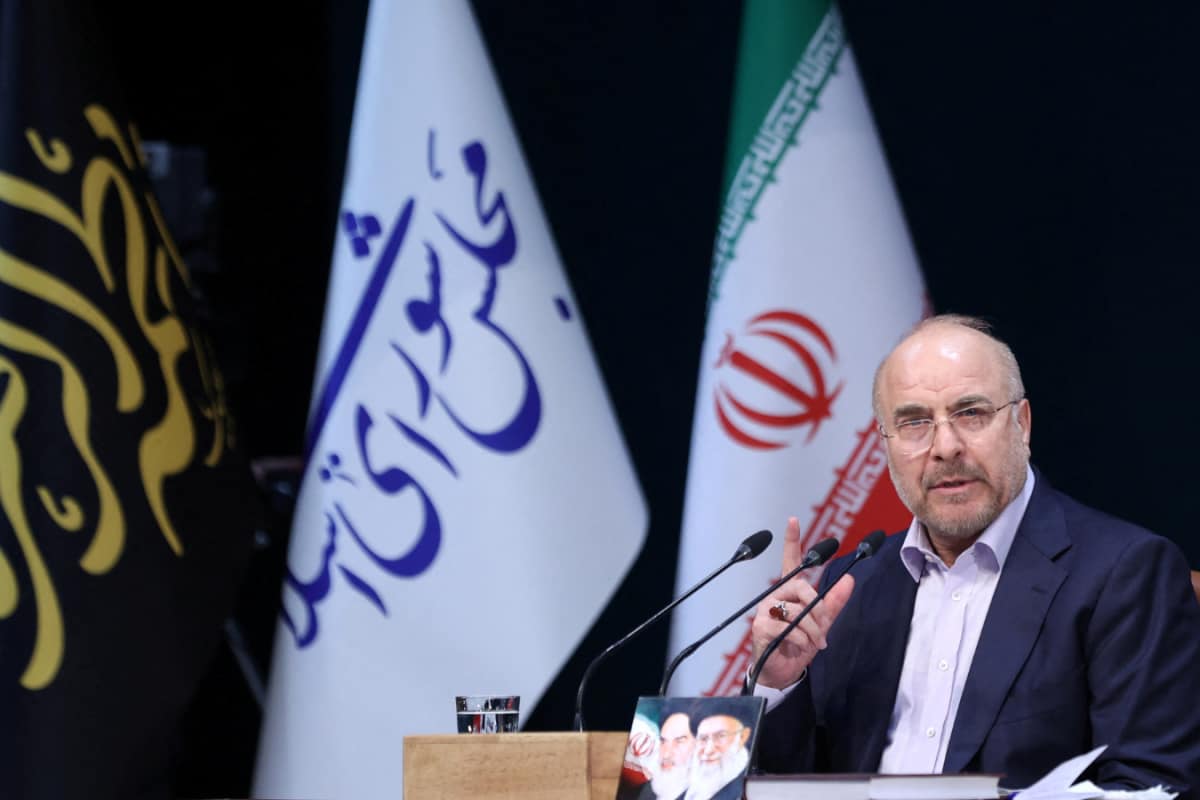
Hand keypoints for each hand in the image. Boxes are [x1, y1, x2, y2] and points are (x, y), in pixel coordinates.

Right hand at [749, 517, 854, 688]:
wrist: (781, 672)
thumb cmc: (798, 645)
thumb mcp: (821, 624)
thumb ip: (834, 603)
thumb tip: (850, 580)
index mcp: (789, 591)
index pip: (790, 561)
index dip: (792, 540)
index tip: (793, 520)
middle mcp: (775, 596)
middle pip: (803, 588)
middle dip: (819, 610)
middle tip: (824, 629)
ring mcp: (765, 610)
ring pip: (798, 612)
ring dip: (812, 631)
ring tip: (813, 644)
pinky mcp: (760, 627)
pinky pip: (789, 629)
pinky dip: (800, 641)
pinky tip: (795, 648)